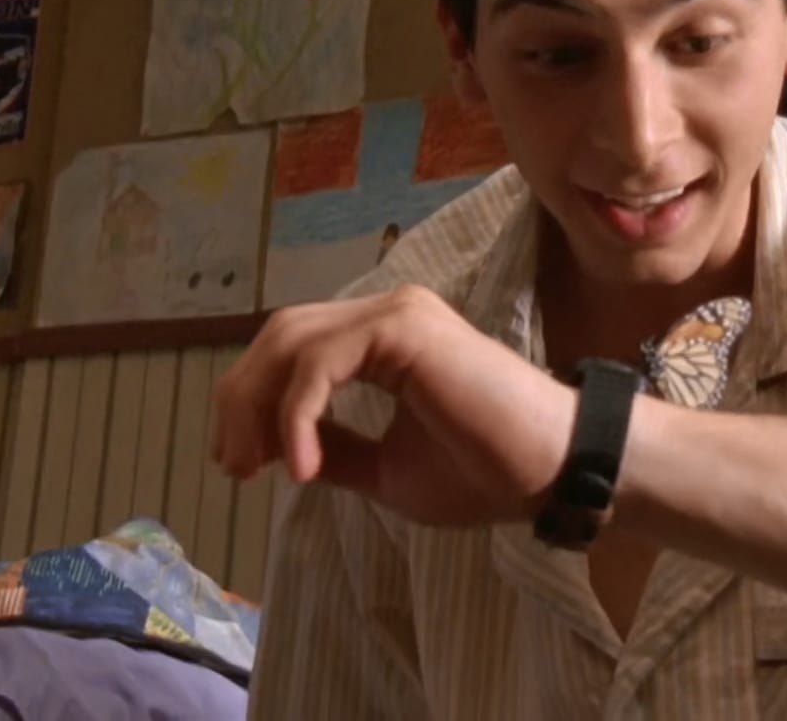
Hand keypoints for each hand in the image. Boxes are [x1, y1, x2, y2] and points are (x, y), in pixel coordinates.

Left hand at [210, 285, 573, 527]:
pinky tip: (302, 465)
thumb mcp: (387, 468)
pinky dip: (296, 413)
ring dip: (257, 405)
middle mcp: (387, 314)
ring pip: (291, 341)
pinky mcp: (404, 328)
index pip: (294, 349)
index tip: (241, 466)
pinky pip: (321, 362)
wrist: (552, 470)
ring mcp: (396, 313)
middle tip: (234, 467)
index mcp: (385, 340)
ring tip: (255, 467)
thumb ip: (339, 449)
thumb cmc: (488, 472)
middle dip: (241, 400)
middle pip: (279, 335)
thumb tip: (285, 450)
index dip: (252, 401)